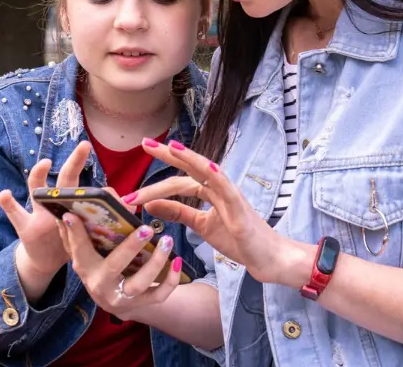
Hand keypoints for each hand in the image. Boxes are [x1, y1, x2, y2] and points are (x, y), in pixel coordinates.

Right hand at [0, 140, 92, 298]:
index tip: (91, 148)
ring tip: (43, 163)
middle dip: (74, 161)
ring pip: (37, 189)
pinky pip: (15, 214)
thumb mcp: (86, 232)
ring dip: (38, 175)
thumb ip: (103, 218)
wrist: (45, 261)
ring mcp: (37, 212)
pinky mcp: (25, 228)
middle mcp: (55, 201)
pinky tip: (4, 194)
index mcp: (71, 203)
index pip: (82, 180)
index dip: (85, 165)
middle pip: (64, 179)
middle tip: (85, 145)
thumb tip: (130, 206)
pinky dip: (8, 203)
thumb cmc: (69, 242)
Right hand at [56, 212, 182, 321]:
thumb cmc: (101, 266)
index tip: (73, 215)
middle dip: (130, 247)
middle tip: (145, 228)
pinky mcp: (140, 305)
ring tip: (167, 240)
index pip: (78, 248)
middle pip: (114, 266)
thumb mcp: (88, 251)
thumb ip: (79, 232)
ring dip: (156, 261)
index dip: (75, 233)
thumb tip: (71, 209)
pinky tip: (178, 261)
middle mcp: (100, 284)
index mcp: (85, 267)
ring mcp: (121, 297)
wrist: (116, 300)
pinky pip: (159, 295)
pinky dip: (171, 280)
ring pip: (140, 283)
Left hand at [129, 139, 302, 285]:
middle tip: (145, 144)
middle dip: (168, 155)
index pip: (180, 180)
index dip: (157, 179)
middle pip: (191, 168)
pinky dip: (218, 177)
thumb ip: (178, 213)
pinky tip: (208, 167)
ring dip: (190, 159)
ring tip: (171, 148)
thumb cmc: (238, 239)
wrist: (266, 257)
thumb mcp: (201, 225)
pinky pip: (229, 190)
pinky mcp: (241, 210)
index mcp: (210, 192)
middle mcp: (220, 188)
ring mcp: (232, 196)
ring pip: (208, 173)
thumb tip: (150, 203)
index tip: (136, 175)